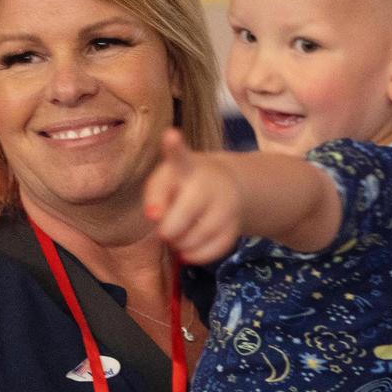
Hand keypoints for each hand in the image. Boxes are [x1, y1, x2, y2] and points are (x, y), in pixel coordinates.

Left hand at [144, 128, 241, 263]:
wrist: (225, 186)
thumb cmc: (182, 184)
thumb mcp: (165, 181)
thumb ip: (156, 197)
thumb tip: (158, 219)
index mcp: (186, 166)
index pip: (179, 156)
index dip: (174, 147)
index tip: (170, 136)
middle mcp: (208, 182)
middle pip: (183, 214)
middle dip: (168, 229)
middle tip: (164, 230)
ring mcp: (225, 204)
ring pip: (198, 236)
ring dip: (180, 245)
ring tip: (177, 237)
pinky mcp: (235, 224)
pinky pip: (214, 249)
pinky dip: (197, 256)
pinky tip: (189, 251)